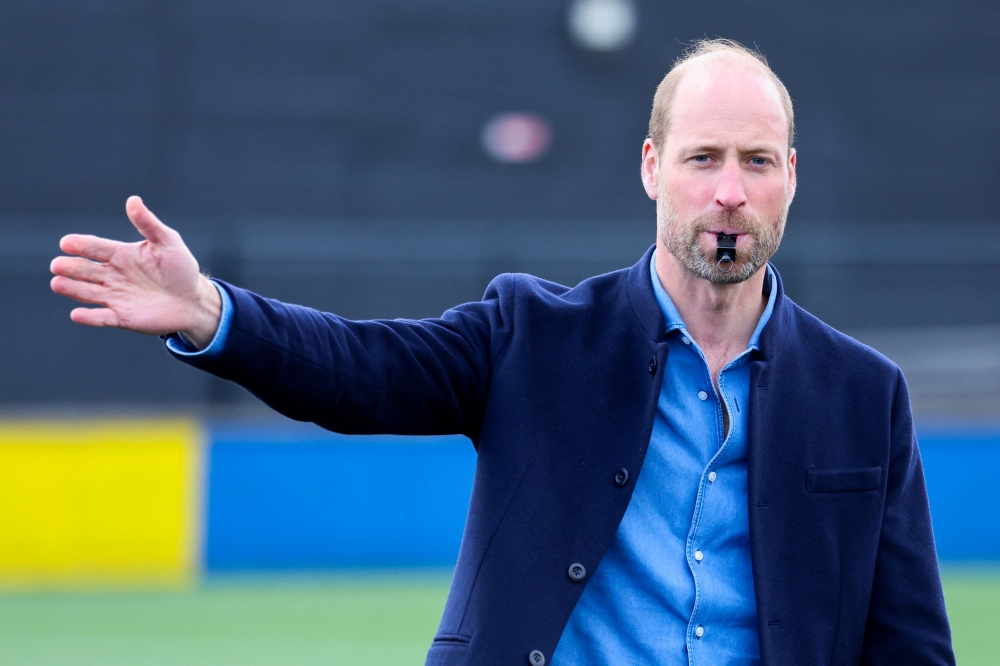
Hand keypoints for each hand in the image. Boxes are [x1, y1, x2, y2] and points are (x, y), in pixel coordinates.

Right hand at [50, 196, 222, 348]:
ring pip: (87, 292)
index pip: (95, 248)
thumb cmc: (181, 269)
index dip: (80, 245)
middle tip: (57, 265)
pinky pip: (102, 318)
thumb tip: (133, 200)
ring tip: (57, 284)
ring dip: (72, 289)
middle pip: (85, 270)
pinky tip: (76, 315)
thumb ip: (148, 224)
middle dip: (70, 267)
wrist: (194, 301)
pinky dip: (89, 317)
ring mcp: (116, 296)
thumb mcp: (168, 242)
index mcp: (121, 255)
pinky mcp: (122, 317)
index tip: (66, 243)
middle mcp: (113, 275)